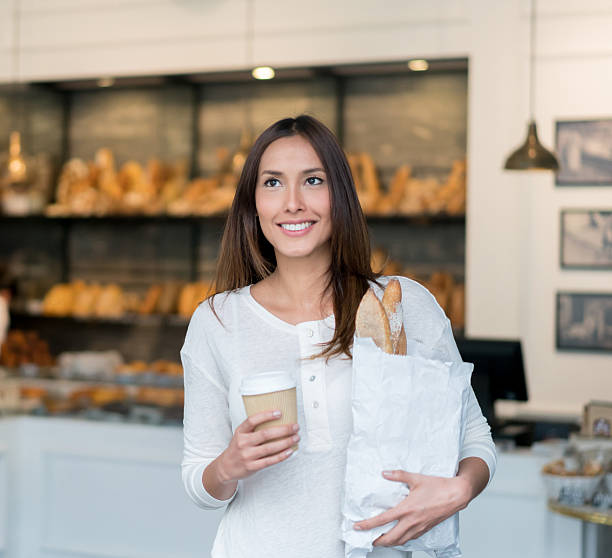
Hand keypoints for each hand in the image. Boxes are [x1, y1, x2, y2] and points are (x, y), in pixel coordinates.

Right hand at [217, 410, 298, 482]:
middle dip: (283, 430)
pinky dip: (281, 456)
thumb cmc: (238, 447)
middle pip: (265, 434)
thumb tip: (277, 418)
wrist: (227, 467)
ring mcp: (247, 455)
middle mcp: (243, 443)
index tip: (280, 412)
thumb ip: (254, 428)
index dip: (266, 415)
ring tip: (296, 437)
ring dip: (286, 442)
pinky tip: (290, 451)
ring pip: (270, 448)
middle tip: (295, 427)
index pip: (252, 420)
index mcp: (240, 432)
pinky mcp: (252, 467)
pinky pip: (270, 461)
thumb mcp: (241, 434)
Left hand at [353, 470, 470, 546]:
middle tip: (368, 539)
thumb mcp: (416, 478)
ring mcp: (419, 527)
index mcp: (407, 509)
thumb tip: (384, 473)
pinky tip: (399, 536)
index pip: (383, 519)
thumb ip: (398, 475)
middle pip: (390, 538)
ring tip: (381, 540)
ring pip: (401, 541)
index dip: (368, 524)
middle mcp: (412, 521)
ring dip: (389, 543)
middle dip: (377, 540)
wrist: (456, 495)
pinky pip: (411, 538)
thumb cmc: (438, 486)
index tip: (358, 526)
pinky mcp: (426, 529)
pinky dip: (401, 540)